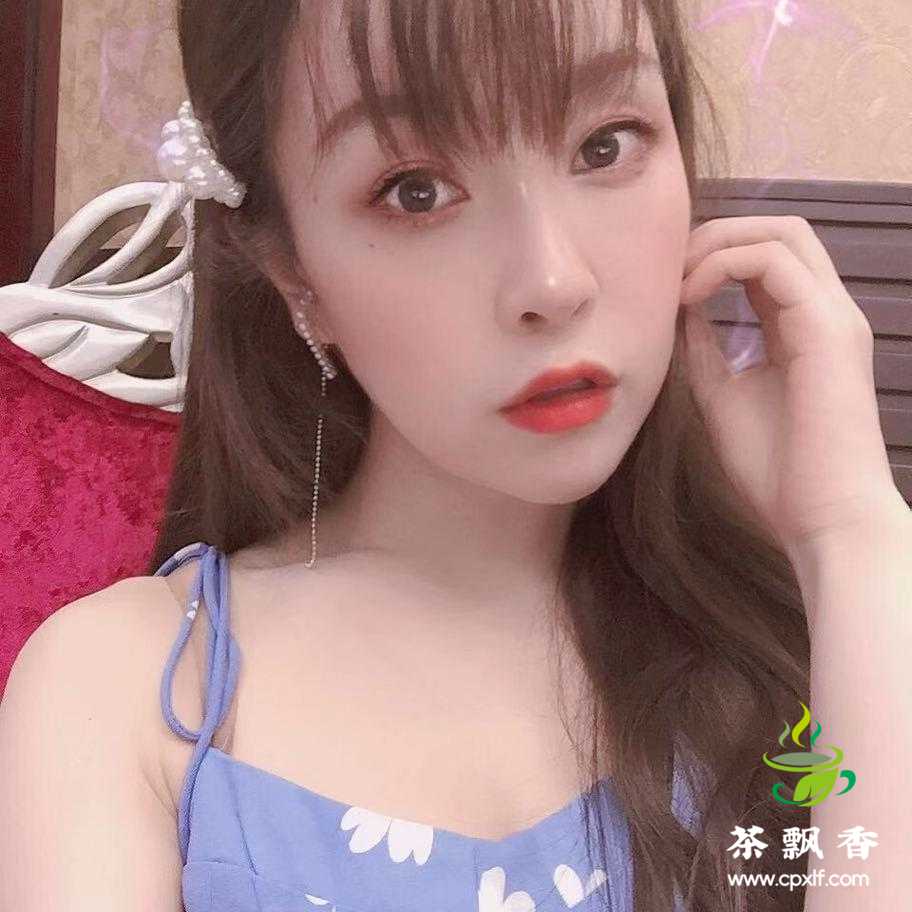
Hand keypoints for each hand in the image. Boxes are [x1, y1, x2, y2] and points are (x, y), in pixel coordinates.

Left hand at [679, 215, 902, 555]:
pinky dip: (725, 264)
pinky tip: (689, 296)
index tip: (663, 283)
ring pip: (782, 233)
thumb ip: (704, 349)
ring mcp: (832, 315)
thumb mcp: (721, 395)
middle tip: (667, 268)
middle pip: (779, 230)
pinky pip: (776, 261)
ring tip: (675, 281)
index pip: (765, 258)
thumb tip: (676, 311)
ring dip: (717, 244)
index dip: (711, 255)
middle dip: (716, 235)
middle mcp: (823, 311)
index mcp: (801, 326)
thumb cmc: (776, 468)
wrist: (820, 516)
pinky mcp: (828, 328)